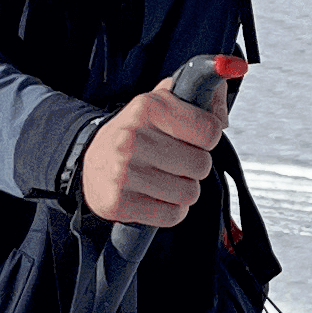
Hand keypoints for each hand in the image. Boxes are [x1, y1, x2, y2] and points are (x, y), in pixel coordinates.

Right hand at [78, 78, 226, 226]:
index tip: (194, 138)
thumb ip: (197, 98)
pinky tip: (156, 196)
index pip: (209, 131)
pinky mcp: (118, 203)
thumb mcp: (159, 104)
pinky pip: (172, 215)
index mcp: (147, 108)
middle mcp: (132, 139)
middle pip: (202, 165)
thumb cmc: (133, 134)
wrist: (89, 161)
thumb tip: (223, 114)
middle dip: (195, 166)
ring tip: (165, 179)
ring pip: (189, 193)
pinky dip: (171, 210)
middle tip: (176, 161)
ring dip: (183, 190)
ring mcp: (123, 173)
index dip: (207, 137)